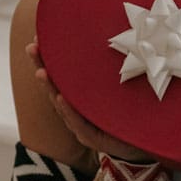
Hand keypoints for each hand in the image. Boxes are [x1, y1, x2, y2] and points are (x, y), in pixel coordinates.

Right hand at [26, 39, 154, 163]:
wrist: (149, 143)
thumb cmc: (134, 114)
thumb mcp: (121, 88)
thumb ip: (112, 70)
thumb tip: (119, 37)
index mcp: (81, 98)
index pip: (61, 76)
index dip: (49, 58)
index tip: (38, 37)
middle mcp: (78, 112)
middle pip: (55, 87)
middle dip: (42, 67)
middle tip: (32, 47)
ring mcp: (83, 126)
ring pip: (62, 105)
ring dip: (51, 87)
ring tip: (41, 72)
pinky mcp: (94, 139)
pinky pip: (79, 124)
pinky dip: (69, 111)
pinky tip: (60, 98)